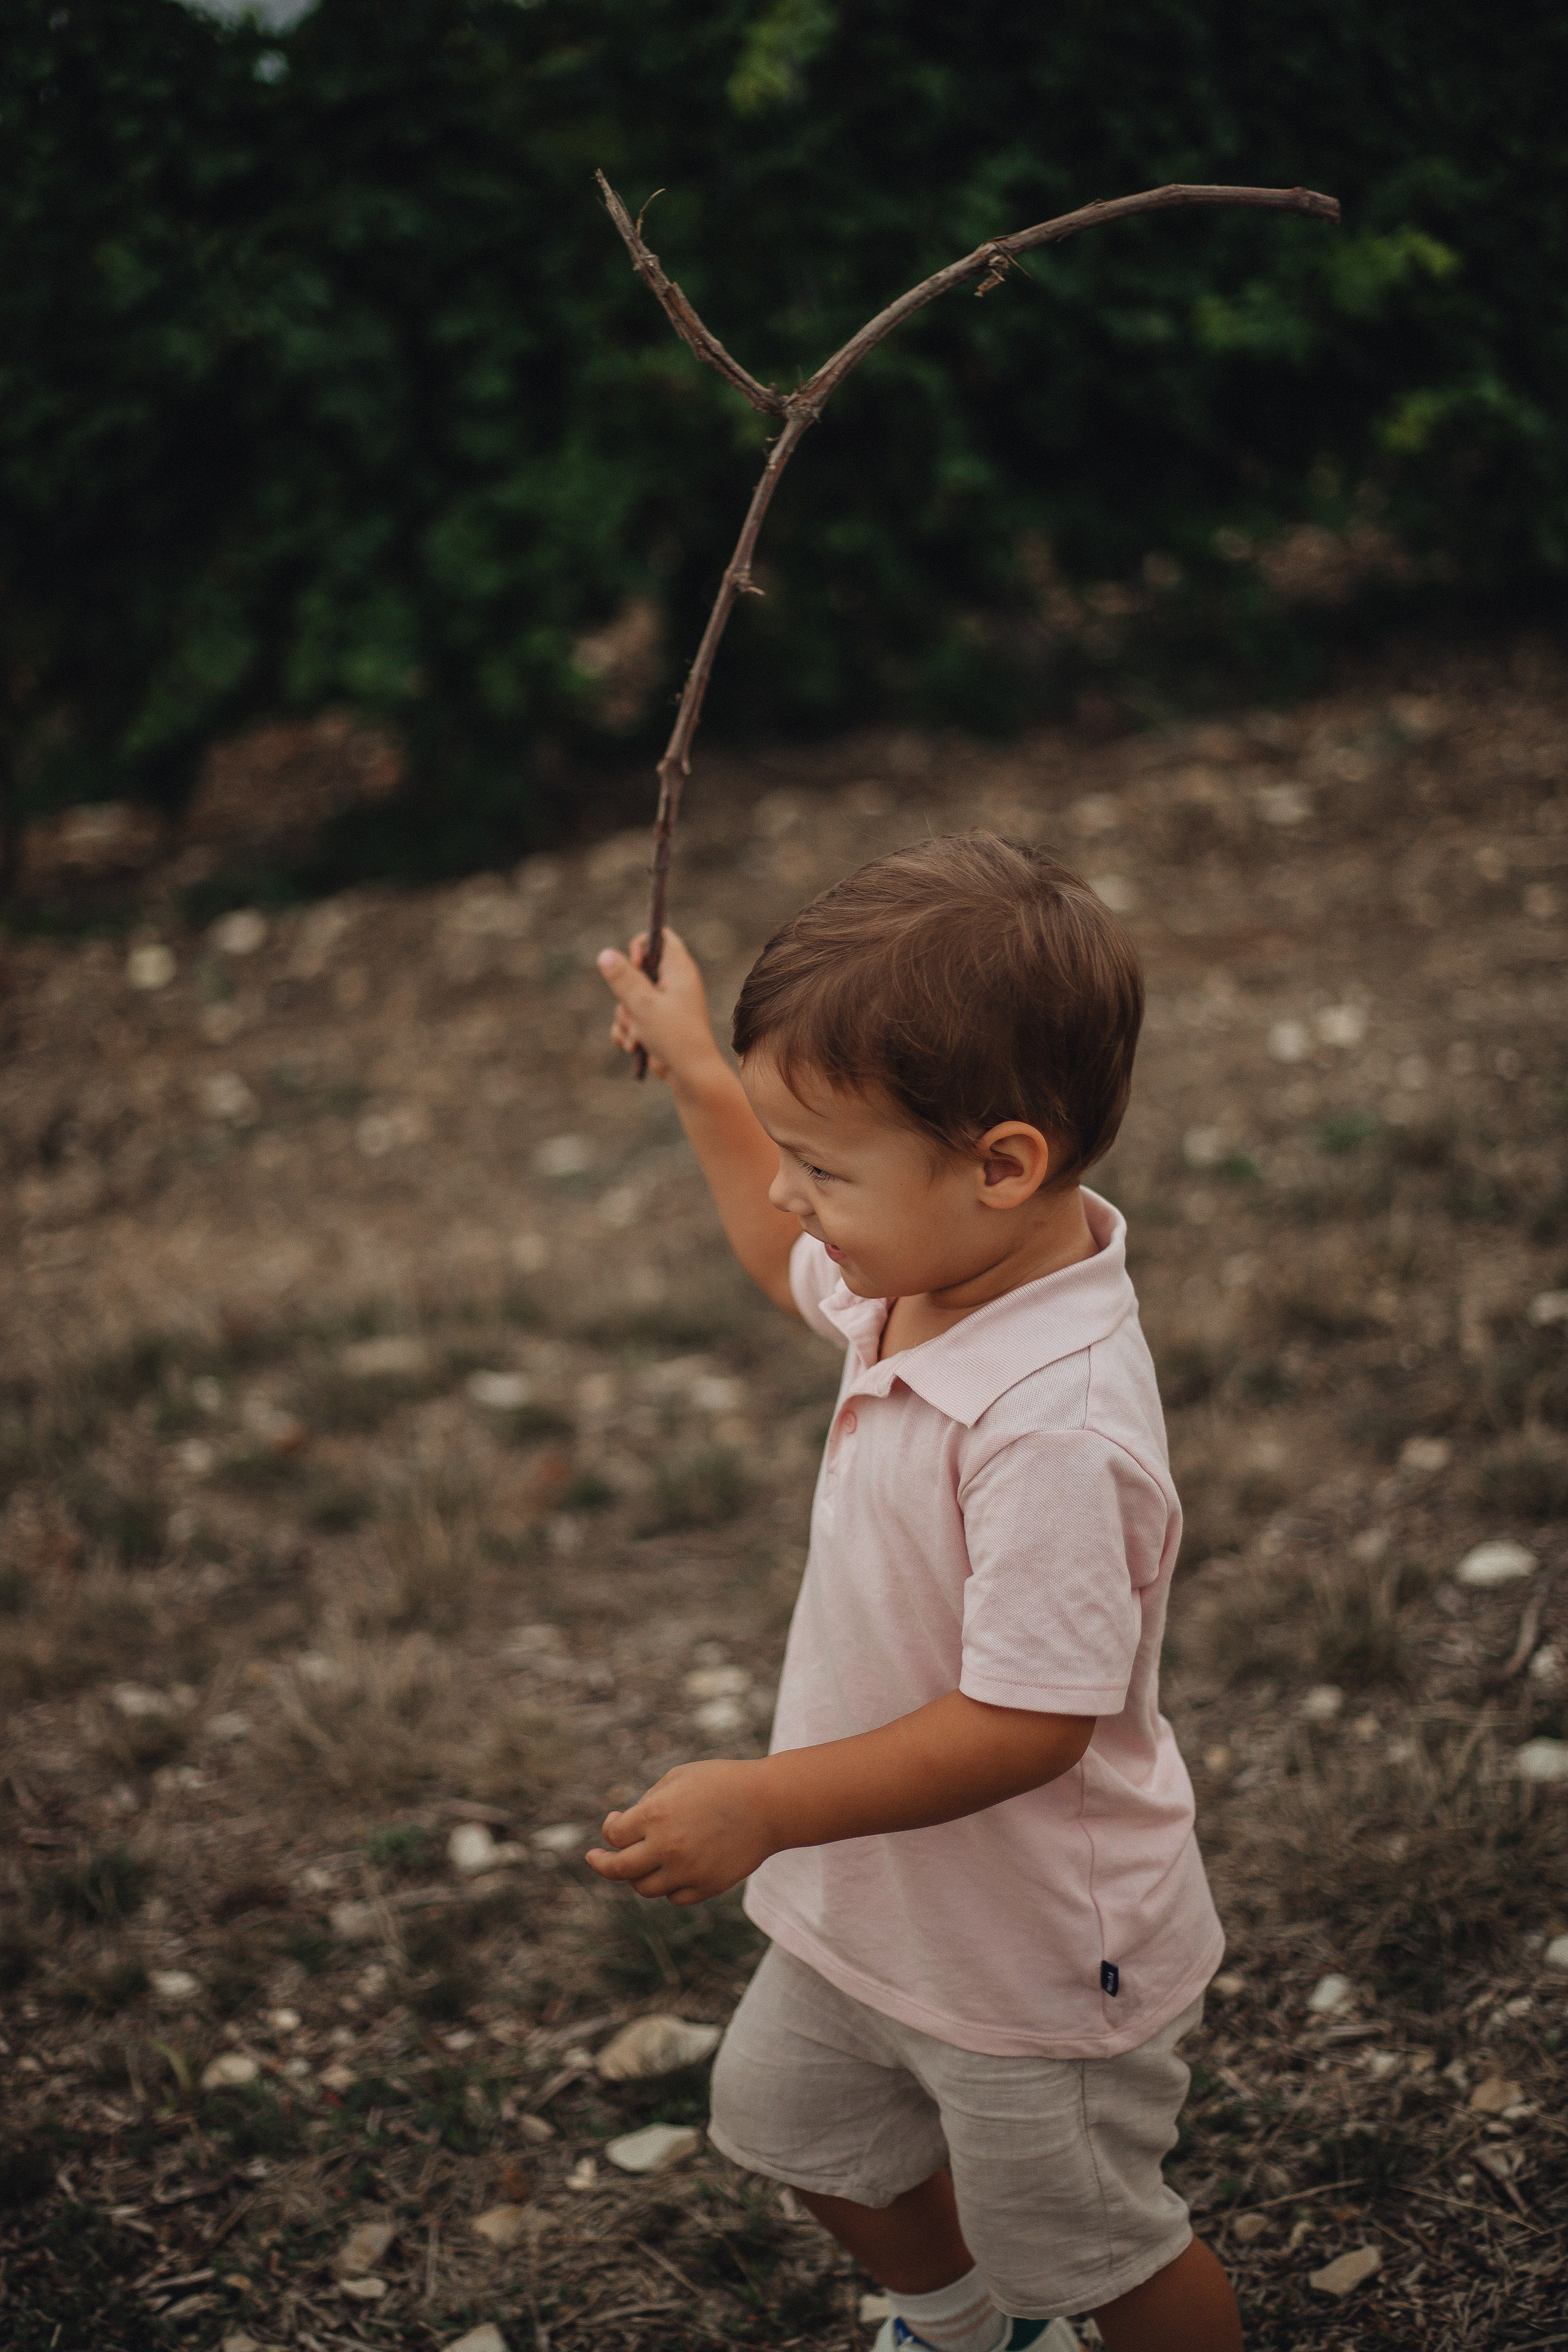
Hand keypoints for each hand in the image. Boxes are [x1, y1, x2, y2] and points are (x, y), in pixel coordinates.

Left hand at [585, 1759, 776, 1904]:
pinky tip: (670, 1871)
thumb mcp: (678, 1778)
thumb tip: (624, 1826)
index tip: (615, 1821)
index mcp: (655, 1815)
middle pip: (619, 1869)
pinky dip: (668, 1886)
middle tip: (594, 1859)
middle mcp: (666, 1847)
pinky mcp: (707, 1886)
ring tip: (640, 1862)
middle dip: (601, 1864)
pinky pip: (674, 1897)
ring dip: (637, 1875)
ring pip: (644, 1888)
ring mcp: (687, 1871)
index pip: (614, 1835)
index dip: (609, 1828)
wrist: (770, 1804)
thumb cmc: (722, 1782)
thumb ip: (648, 1803)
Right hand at [596, 928, 721, 1088]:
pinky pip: (630, 1020)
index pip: (659, 938)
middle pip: (635, 972)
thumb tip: (605, 954)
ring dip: (626, 1020)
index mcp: (679, 970)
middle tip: (636, 1010)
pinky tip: (634, 1047)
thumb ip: (623, 978)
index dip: (640, 946)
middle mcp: (672, 984)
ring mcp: (664, 1005)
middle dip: (625, 996)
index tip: (633, 965)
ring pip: (628, 999)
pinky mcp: (655, 1024)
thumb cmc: (674, 1036)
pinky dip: (628, 1033)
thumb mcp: (644, 1004)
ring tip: (639, 1036)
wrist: (690, 1076)